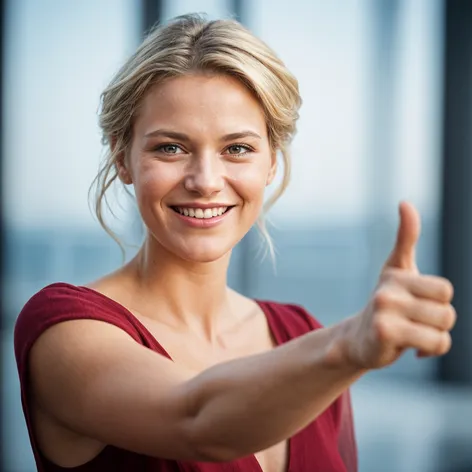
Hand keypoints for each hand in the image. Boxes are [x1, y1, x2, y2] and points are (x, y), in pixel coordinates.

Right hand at [342, 201, 455, 369]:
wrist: (358, 340)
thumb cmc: (387, 304)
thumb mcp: (397, 269)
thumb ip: (406, 237)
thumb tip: (405, 203)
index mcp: (395, 274)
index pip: (445, 289)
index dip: (438, 302)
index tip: (418, 305)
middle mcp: (388, 290)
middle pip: (447, 310)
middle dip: (439, 321)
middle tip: (417, 324)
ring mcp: (385, 311)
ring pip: (443, 327)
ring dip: (435, 337)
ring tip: (415, 335)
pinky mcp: (385, 333)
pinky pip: (434, 343)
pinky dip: (430, 350)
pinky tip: (414, 350)